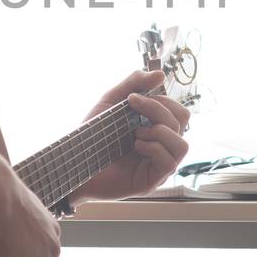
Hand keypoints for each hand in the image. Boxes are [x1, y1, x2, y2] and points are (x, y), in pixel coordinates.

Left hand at [75, 69, 190, 202]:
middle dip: (157, 110)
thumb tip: (161, 75)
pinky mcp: (152, 180)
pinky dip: (154, 149)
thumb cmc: (93, 134)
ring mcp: (159, 165)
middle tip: (132, 110)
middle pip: (183, 122)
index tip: (132, 98)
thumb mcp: (112, 101)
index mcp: (157, 128)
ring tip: (136, 133)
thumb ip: (134, 83)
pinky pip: (169, 162)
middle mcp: (162, 146)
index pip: (179, 111)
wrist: (74, 161)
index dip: (161, 100)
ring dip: (159, 132)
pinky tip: (136, 146)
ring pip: (182, 145)